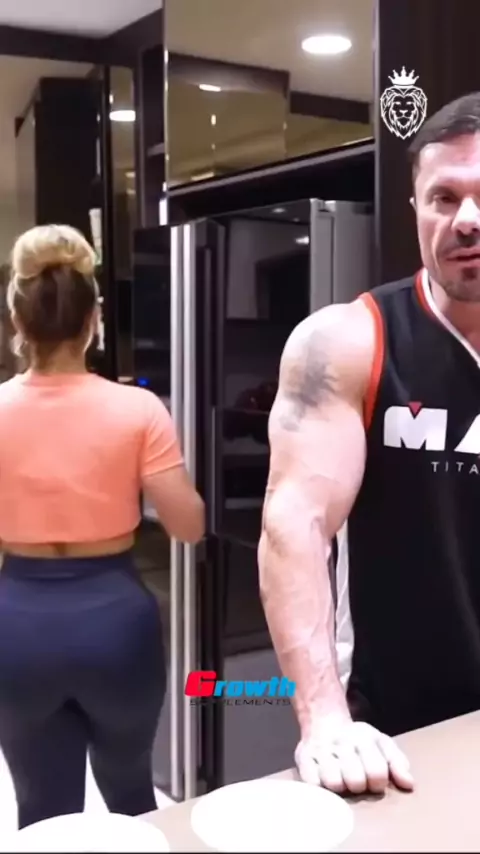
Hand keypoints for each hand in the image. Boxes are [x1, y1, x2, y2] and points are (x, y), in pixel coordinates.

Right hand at [295, 718, 413, 794]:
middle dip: (358, 785)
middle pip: (355, 781)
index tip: (374, 780)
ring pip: (334, 784)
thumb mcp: (380, 743)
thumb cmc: (356, 740)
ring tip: (340, 779)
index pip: (377, 773)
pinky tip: (323, 781)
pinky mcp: (303, 759)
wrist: (323, 721)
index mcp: (363, 738)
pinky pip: (312, 784)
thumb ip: (397, 763)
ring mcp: (321, 750)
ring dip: (339, 787)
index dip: (378, 783)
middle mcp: (341, 743)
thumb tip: (408, 784)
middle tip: (355, 779)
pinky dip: (319, 788)